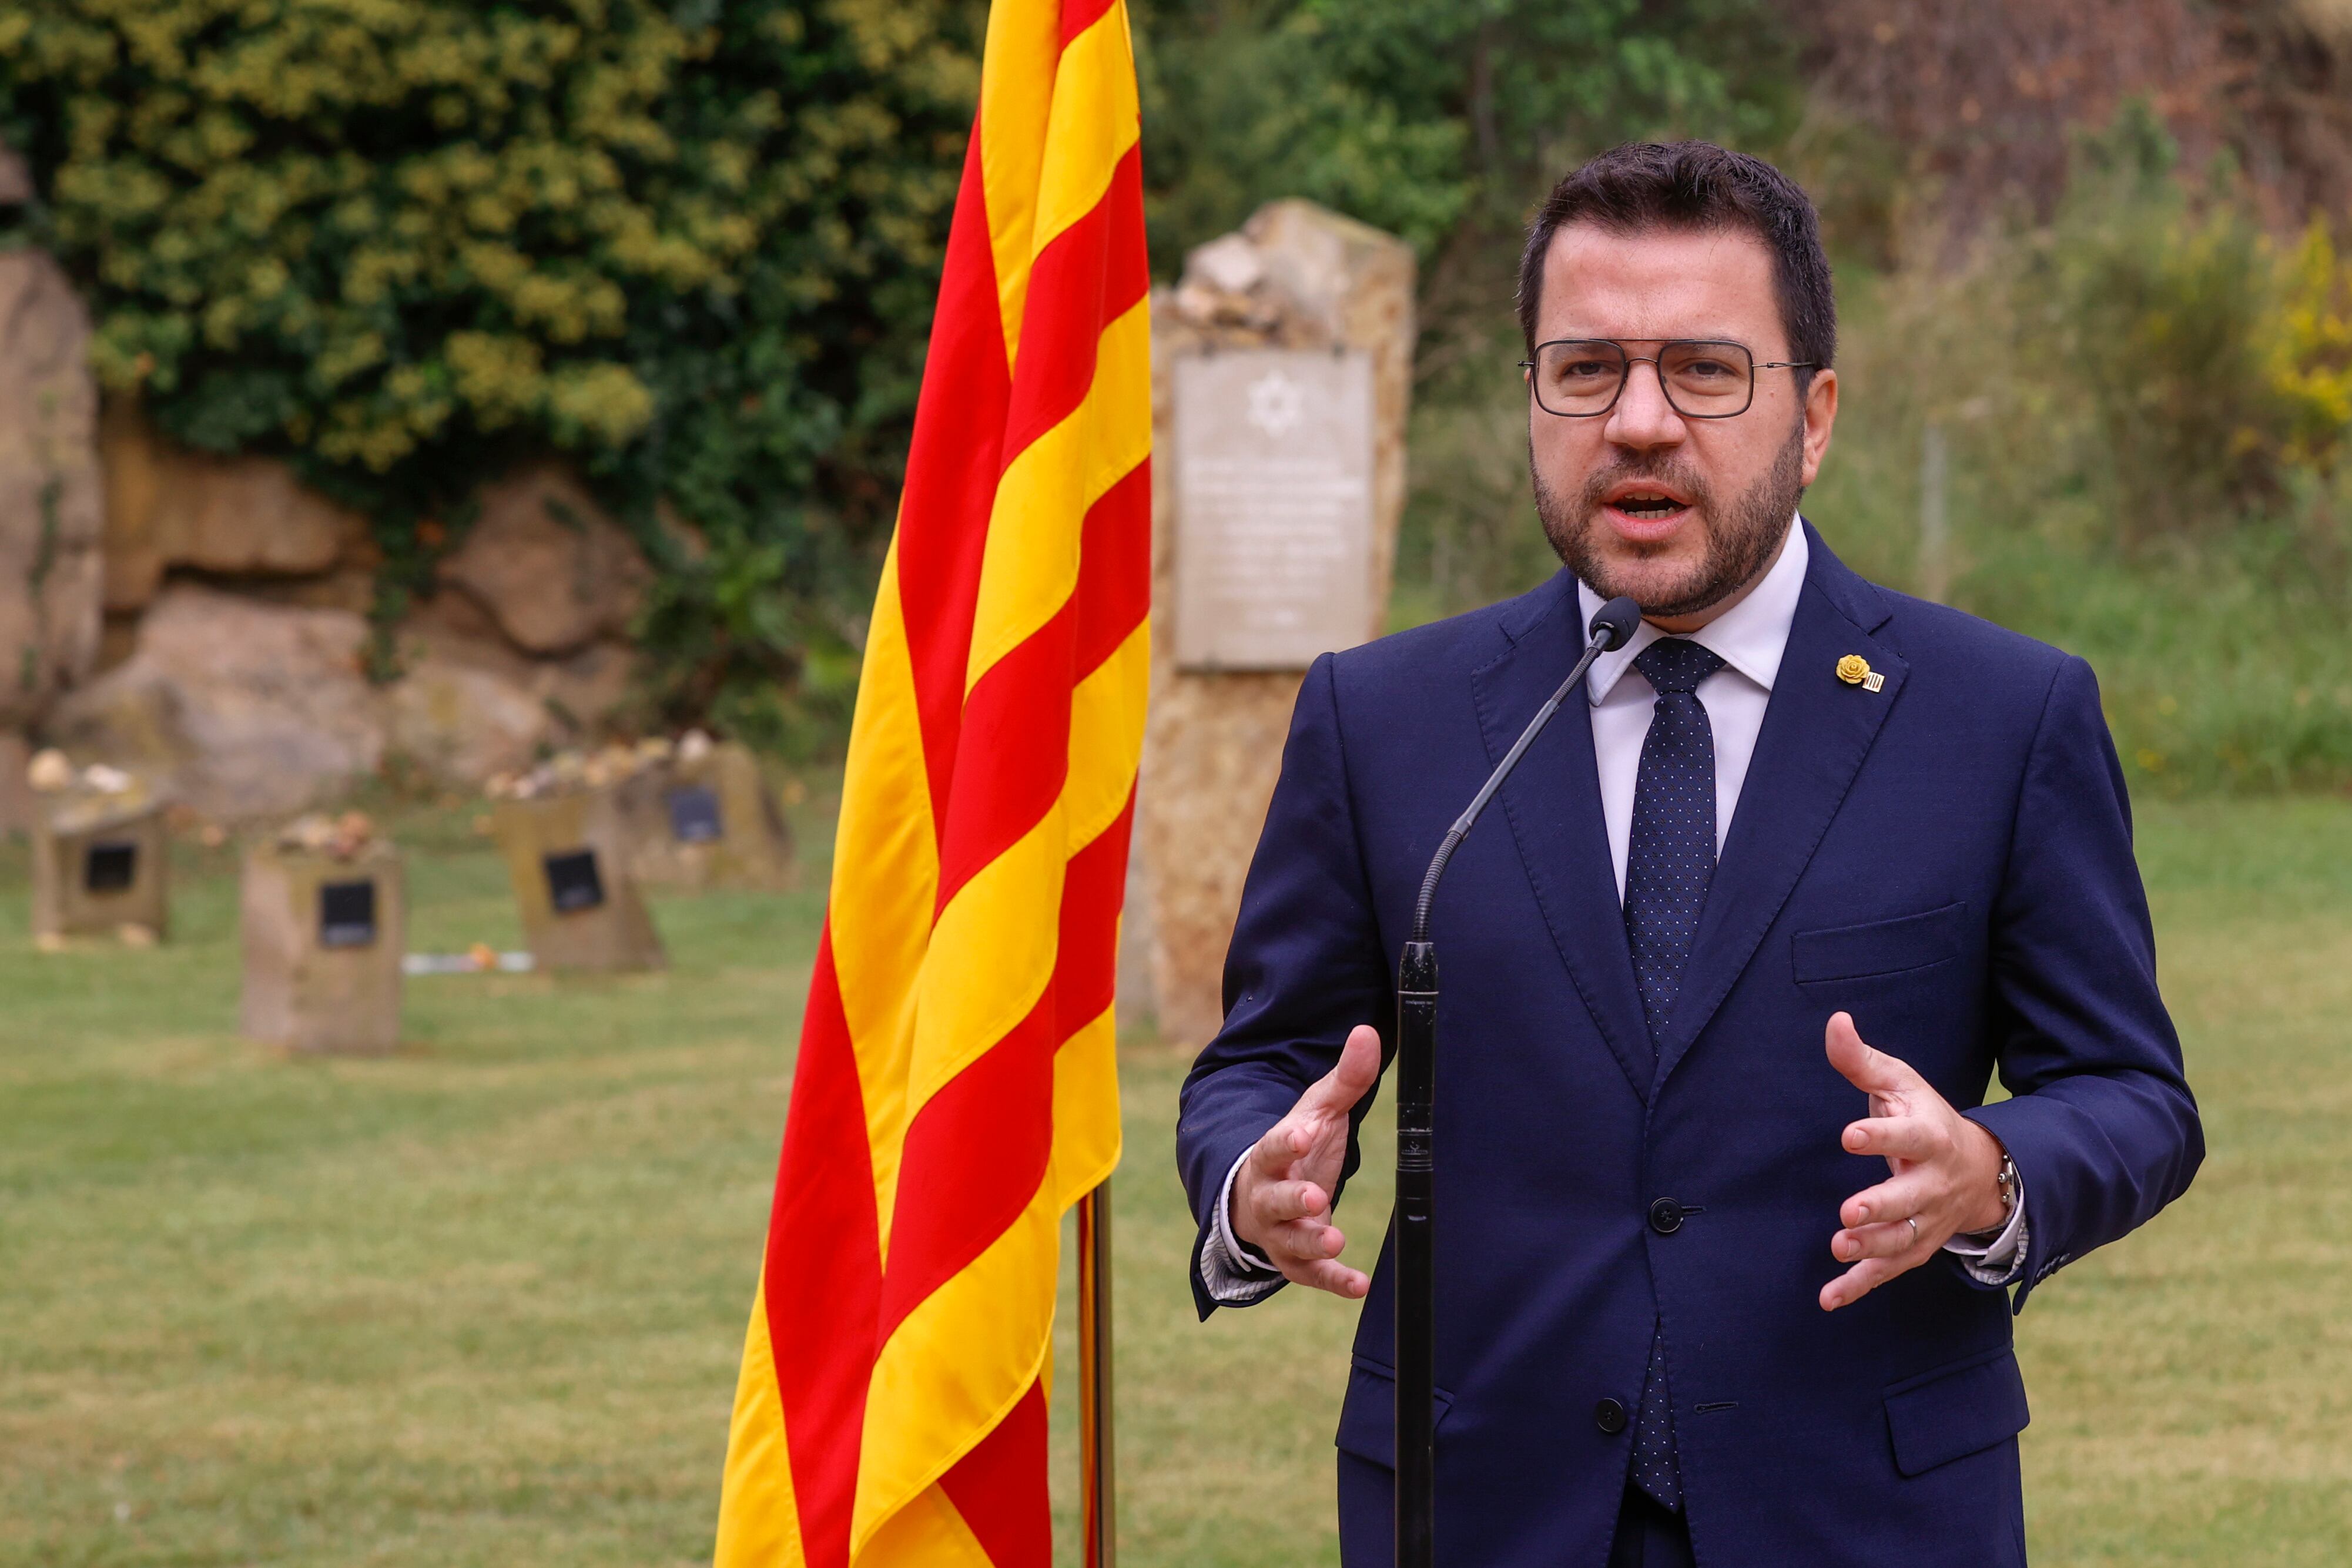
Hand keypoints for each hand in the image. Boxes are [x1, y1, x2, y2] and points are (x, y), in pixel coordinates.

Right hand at [1229, 1024, 1382, 1297]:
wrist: (1262, 1195)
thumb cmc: (1297, 1147)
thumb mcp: (1317, 1111)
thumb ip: (1345, 1078)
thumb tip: (1367, 1032)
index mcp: (1269, 1157)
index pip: (1272, 1148)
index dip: (1286, 1143)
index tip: (1302, 1134)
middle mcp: (1266, 1197)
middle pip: (1273, 1200)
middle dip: (1292, 1200)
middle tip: (1315, 1197)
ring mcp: (1277, 1232)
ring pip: (1288, 1242)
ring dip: (1311, 1243)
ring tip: (1337, 1240)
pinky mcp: (1294, 1260)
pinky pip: (1310, 1275)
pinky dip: (1334, 1282)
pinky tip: (1360, 1285)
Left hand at [1819, 1011, 2008, 1311]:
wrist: (1978, 1168)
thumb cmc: (1925, 1116)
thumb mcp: (1900, 1083)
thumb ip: (1861, 1059)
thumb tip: (1834, 1020)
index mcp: (1929, 1137)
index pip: (1907, 1135)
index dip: (1880, 1134)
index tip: (1849, 1134)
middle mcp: (1932, 1183)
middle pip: (1909, 1198)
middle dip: (1881, 1206)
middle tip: (1848, 1212)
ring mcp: (1927, 1220)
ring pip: (1902, 1240)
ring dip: (1871, 1249)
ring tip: (1839, 1248)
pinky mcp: (1915, 1247)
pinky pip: (1889, 1271)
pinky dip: (1860, 1286)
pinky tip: (1828, 1299)